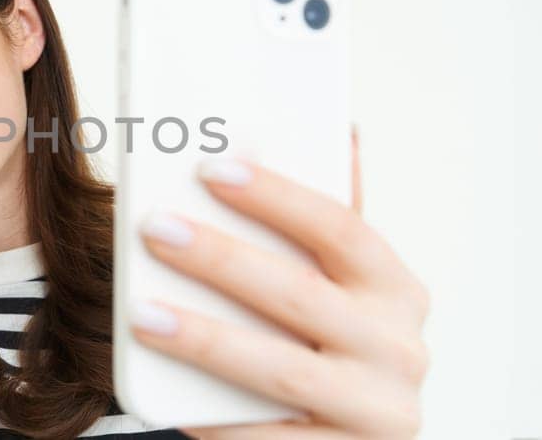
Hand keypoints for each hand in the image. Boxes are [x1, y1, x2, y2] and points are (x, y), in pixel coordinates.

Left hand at [130, 128, 429, 438]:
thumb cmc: (337, 352)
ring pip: (280, 368)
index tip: (210, 167)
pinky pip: (267, 437)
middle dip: (222, 259)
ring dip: (205, 338)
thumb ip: (332, 227)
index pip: (342, 229)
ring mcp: (377, 413)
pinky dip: (214, 415)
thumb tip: (338, 132)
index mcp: (398, 292)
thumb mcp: (347, 291)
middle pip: (301, 294)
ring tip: (141, 313)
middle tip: (155, 228)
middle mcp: (400, 351)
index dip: (277, 196)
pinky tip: (165, 392)